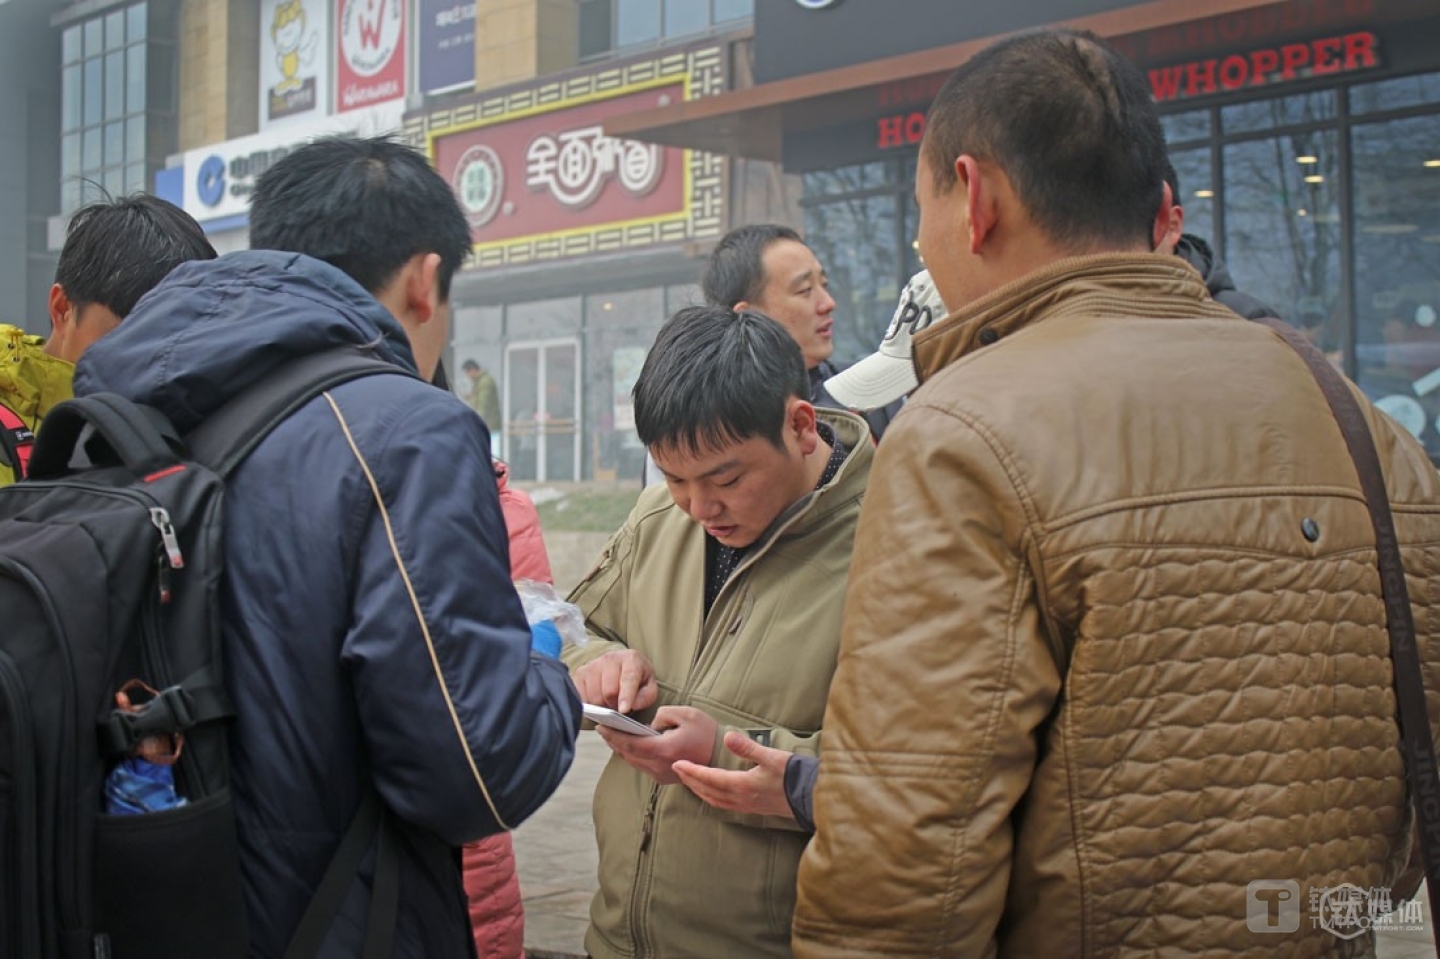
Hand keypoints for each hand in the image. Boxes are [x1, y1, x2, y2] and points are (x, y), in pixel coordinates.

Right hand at [572, 649, 657, 713]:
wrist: (621, 666)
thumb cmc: (637, 679)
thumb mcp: (649, 687)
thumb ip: (645, 697)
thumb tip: (631, 705)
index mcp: (631, 659)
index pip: (628, 678)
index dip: (626, 696)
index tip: (624, 710)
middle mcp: (610, 658)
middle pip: (609, 691)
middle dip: (614, 705)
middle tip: (618, 706)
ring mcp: (593, 664)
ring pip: (594, 696)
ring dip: (602, 705)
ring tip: (609, 702)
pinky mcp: (580, 673)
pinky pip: (582, 696)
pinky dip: (590, 704)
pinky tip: (597, 700)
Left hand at [598, 706, 715, 784]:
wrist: (722, 756)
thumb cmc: (707, 733)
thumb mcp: (687, 714)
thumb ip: (663, 714)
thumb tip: (650, 725)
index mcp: (665, 750)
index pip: (631, 744)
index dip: (613, 736)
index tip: (600, 727)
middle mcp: (660, 766)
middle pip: (629, 755)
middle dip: (613, 741)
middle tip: (602, 728)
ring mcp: (662, 775)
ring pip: (634, 762)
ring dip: (621, 749)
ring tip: (611, 736)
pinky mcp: (664, 777)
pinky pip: (642, 765)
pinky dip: (632, 755)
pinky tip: (627, 745)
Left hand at [673, 730, 795, 819]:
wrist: (809, 795)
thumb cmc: (791, 773)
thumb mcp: (771, 756)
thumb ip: (747, 747)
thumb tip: (727, 737)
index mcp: (742, 785)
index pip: (709, 778)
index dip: (692, 771)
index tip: (677, 764)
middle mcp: (740, 798)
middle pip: (707, 791)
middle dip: (690, 780)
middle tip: (677, 769)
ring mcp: (746, 805)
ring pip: (714, 800)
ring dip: (699, 790)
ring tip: (689, 780)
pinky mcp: (752, 808)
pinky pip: (724, 804)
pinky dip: (711, 797)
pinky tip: (711, 792)